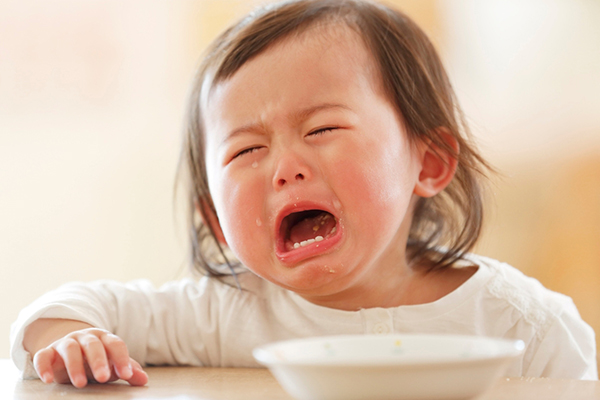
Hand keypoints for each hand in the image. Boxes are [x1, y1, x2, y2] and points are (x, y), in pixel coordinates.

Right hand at [32, 328, 147, 387]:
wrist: (69, 350)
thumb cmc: (96, 359)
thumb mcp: (111, 364)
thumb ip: (127, 370)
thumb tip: (143, 380)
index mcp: (104, 338)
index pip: (115, 344)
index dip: (121, 359)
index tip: (126, 375)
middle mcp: (85, 337)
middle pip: (93, 345)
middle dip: (99, 361)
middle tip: (103, 378)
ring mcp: (65, 343)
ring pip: (70, 349)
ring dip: (75, 365)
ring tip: (81, 384)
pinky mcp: (48, 352)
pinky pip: (43, 356)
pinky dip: (44, 366)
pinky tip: (48, 380)